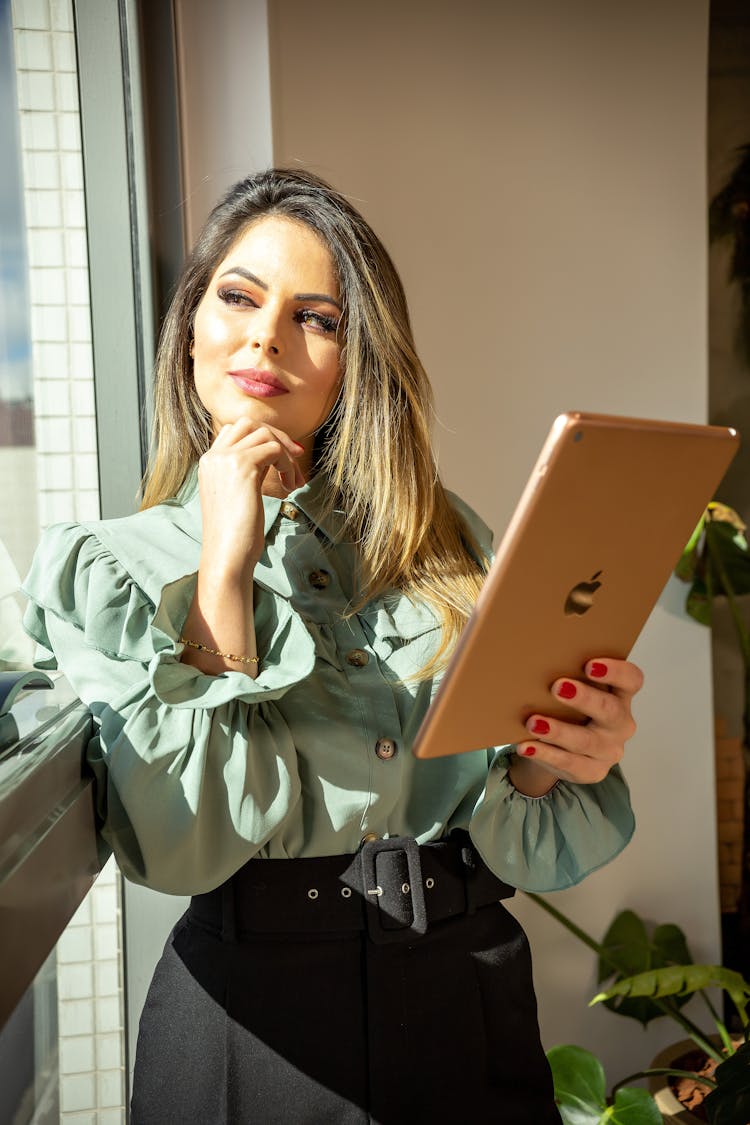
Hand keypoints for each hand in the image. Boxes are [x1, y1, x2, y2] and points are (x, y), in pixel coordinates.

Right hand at [198, 418, 305, 578]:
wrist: (226, 556)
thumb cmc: (235, 535)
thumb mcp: (237, 496)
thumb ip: (246, 473)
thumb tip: (271, 457)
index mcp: (209, 462)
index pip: (236, 430)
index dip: (263, 437)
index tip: (285, 457)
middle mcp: (213, 456)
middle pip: (249, 423)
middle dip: (277, 436)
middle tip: (296, 457)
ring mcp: (225, 459)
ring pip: (264, 433)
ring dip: (286, 453)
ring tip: (293, 480)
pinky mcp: (242, 466)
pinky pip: (274, 449)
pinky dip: (288, 464)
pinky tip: (290, 486)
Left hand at [508, 658, 643, 796]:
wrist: (562, 748)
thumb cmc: (568, 708)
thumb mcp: (574, 693)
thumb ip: (568, 678)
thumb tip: (535, 662)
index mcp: (621, 696)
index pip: (631, 680)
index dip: (615, 671)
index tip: (590, 664)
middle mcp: (621, 724)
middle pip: (610, 710)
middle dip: (584, 698)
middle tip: (558, 687)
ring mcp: (609, 750)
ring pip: (586, 741)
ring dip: (559, 731)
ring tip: (533, 723)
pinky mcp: (593, 771)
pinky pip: (569, 764)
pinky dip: (545, 754)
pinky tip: (526, 746)